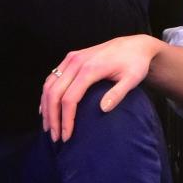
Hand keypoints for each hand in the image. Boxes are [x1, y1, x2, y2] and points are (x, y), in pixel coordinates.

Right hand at [40, 34, 161, 142]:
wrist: (135, 45)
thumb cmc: (135, 64)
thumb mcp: (132, 79)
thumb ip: (118, 94)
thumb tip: (102, 109)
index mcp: (90, 68)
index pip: (70, 98)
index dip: (66, 119)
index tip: (67, 136)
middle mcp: (77, 61)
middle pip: (54, 92)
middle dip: (52, 117)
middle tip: (55, 137)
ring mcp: (72, 58)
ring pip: (49, 84)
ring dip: (46, 107)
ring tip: (48, 127)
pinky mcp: (71, 57)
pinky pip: (52, 77)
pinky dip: (47, 93)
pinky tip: (46, 107)